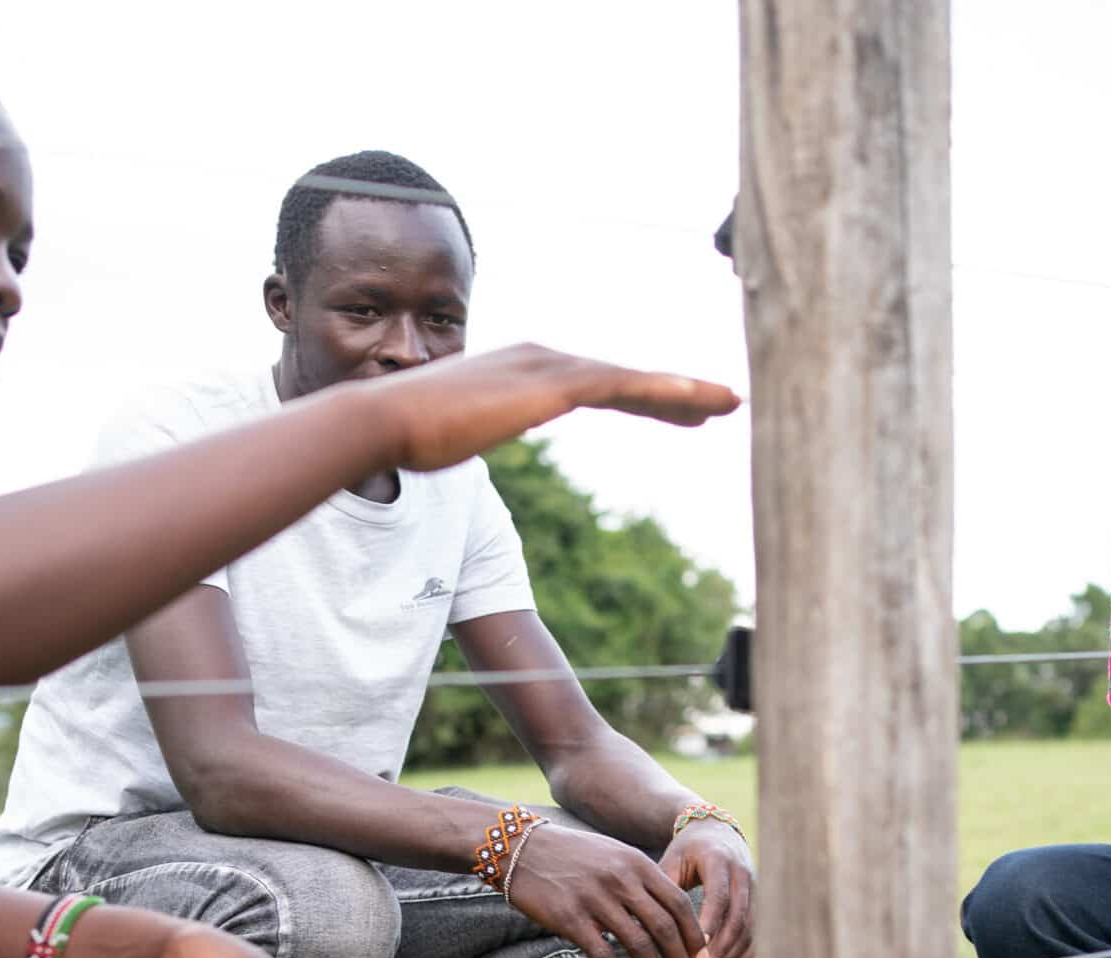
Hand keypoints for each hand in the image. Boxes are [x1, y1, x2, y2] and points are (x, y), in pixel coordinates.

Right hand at [371, 345, 740, 472]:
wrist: (381, 422)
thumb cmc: (407, 437)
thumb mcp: (453, 435)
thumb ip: (468, 433)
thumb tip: (455, 447)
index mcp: (525, 370)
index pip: (598, 383)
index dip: (644, 397)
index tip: (683, 412)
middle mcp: (542, 358)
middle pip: (623, 376)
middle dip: (675, 392)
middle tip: (722, 403)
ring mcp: (547, 367)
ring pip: (632, 378)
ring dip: (685, 392)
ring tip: (729, 404)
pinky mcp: (550, 386)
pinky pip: (620, 387)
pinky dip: (663, 393)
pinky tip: (698, 403)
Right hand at [505, 823, 708, 957]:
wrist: (520, 848)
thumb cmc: (570, 856)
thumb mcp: (612, 856)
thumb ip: (641, 880)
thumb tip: (668, 915)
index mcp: (637, 864)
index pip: (679, 904)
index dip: (695, 935)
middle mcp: (621, 880)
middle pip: (665, 929)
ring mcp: (596, 899)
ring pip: (639, 946)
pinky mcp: (570, 918)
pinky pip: (602, 956)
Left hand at [656, 820, 755, 957]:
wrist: (717, 833)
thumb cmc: (686, 851)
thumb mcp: (671, 861)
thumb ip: (660, 889)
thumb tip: (636, 924)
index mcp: (720, 861)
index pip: (718, 896)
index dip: (709, 924)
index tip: (694, 950)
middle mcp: (743, 876)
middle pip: (738, 919)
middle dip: (718, 952)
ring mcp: (755, 892)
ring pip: (748, 932)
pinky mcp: (758, 906)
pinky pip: (755, 937)